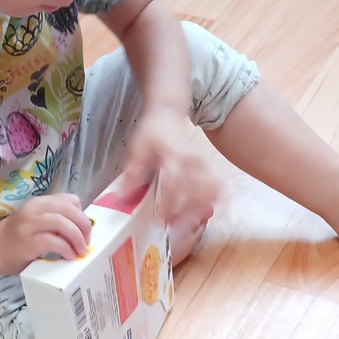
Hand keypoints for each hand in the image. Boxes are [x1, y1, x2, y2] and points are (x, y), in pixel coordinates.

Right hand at [0, 194, 91, 272]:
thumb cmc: (21, 237)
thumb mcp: (39, 221)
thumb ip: (56, 219)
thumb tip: (82, 230)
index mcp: (40, 202)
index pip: (70, 200)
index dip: (82, 215)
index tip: (84, 231)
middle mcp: (34, 209)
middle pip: (69, 209)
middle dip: (83, 226)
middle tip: (86, 242)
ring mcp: (29, 225)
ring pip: (61, 223)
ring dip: (76, 237)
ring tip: (80, 250)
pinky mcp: (27, 242)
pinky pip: (53, 241)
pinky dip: (65, 248)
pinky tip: (68, 256)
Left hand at [120, 107, 219, 223]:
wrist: (168, 112)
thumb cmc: (152, 131)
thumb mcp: (137, 148)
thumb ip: (132, 172)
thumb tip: (122, 195)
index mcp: (172, 154)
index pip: (174, 182)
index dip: (169, 203)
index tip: (160, 219)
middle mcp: (190, 159)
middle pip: (195, 189)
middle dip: (187, 210)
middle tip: (175, 226)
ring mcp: (201, 162)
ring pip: (210, 187)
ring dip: (202, 206)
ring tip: (190, 221)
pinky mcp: (207, 165)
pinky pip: (216, 184)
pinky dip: (215, 198)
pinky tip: (209, 211)